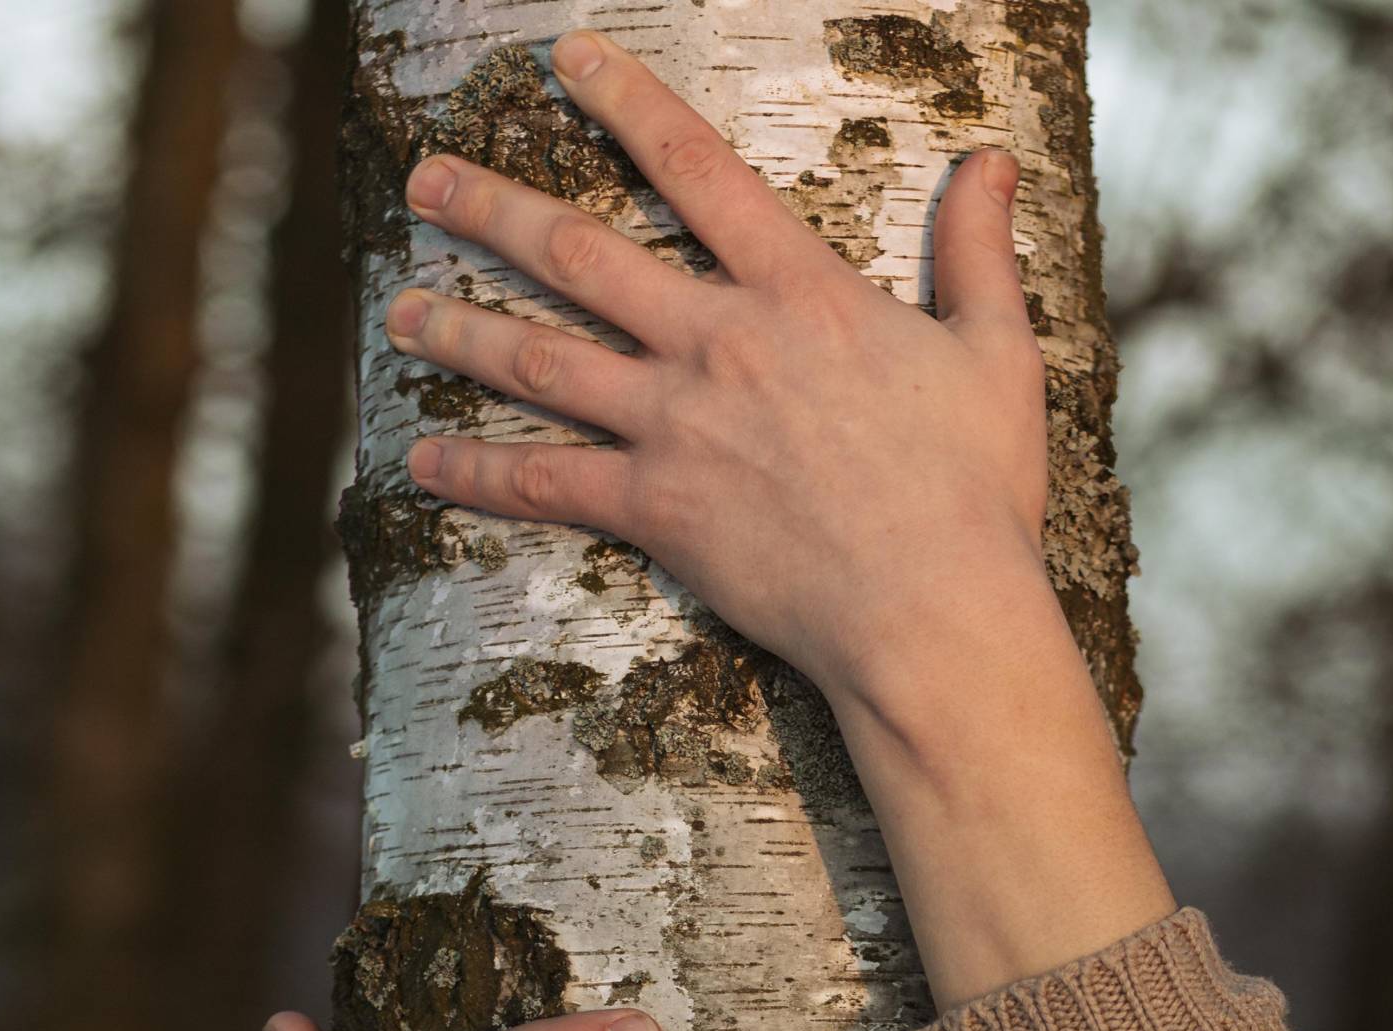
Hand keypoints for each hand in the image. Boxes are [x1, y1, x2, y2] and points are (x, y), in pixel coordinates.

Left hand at [384, 27, 1049, 723]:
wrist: (932, 609)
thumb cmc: (975, 491)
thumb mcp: (996, 353)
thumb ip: (978, 252)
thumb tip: (991, 163)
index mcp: (800, 291)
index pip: (696, 167)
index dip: (626, 101)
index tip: (567, 59)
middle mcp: (721, 341)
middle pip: (583, 253)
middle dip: (494, 208)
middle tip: (426, 180)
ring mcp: (678, 425)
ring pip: (543, 360)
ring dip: (460, 329)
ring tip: (396, 307)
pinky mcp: (656, 509)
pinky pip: (545, 486)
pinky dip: (476, 475)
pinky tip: (419, 460)